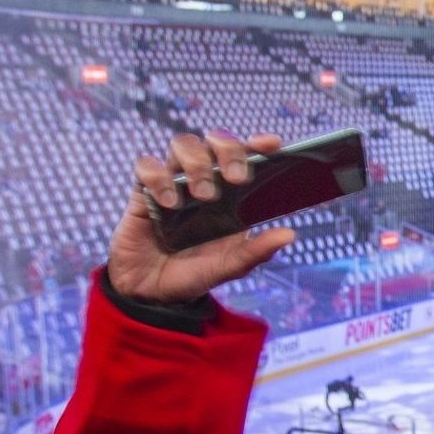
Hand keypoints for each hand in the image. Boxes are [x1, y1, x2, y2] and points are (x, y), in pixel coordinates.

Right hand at [109, 131, 294, 303]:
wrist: (154, 292)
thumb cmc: (196, 273)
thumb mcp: (230, 266)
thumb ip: (257, 251)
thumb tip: (289, 235)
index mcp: (232, 194)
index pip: (245, 155)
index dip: (258, 143)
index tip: (272, 144)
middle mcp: (204, 180)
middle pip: (215, 141)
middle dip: (229, 151)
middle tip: (236, 179)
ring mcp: (173, 183)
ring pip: (183, 144)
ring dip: (196, 164)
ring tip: (202, 196)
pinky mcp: (144, 192)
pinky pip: (146, 167)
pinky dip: (158, 178)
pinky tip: (169, 204)